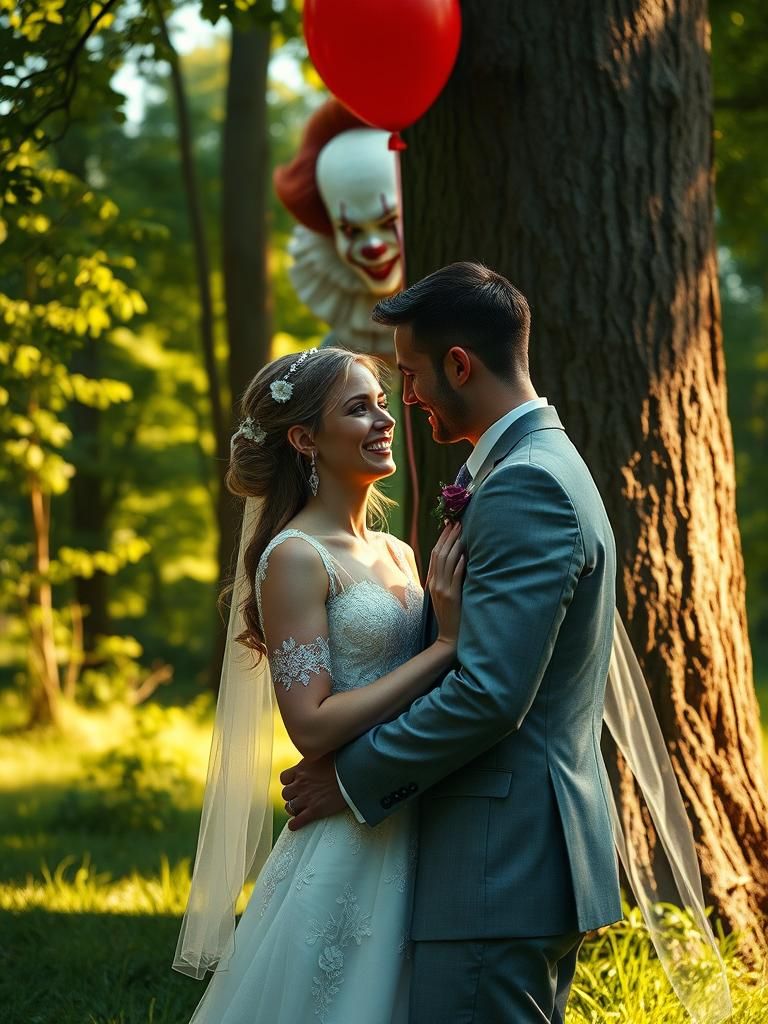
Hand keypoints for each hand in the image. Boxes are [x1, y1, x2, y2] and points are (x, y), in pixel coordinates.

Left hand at [280, 754, 347, 830]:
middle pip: (285, 794)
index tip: (294, 783)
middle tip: (298, 797)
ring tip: (298, 810)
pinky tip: (294, 826)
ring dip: (292, 809)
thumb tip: (319, 748)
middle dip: (291, 796)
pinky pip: (298, 821)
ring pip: (289, 807)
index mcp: (301, 769)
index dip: (288, 782)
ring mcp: (306, 798)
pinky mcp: (314, 810)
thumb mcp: (324, 752)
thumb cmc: (342, 761)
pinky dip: (294, 825)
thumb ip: (316, 754)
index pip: (284, 778)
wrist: (352, 775)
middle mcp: (300, 784)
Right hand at [427, 522, 464, 647]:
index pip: (435, 555)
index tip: (450, 526)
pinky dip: (459, 565)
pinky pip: (454, 577)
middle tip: (458, 523)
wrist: (448, 637)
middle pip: (439, 554)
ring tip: (462, 533)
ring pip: (446, 562)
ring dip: (455, 546)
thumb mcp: (443, 594)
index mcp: (431, 581)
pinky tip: (465, 555)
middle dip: (449, 537)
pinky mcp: (451, 596)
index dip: (442, 539)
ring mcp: (442, 589)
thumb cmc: (450, 615)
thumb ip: (446, 579)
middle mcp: (434, 583)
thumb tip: (457, 560)